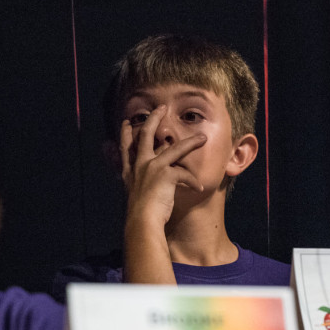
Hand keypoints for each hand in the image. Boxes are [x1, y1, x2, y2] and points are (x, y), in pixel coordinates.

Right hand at [120, 105, 205, 228]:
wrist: (142, 223)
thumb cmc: (141, 215)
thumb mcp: (137, 196)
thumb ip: (144, 183)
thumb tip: (156, 176)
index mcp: (130, 172)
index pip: (126, 148)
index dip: (126, 134)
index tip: (126, 122)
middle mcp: (139, 165)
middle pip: (146, 134)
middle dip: (153, 118)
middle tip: (161, 107)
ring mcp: (151, 167)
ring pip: (174, 148)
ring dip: (191, 143)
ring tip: (203, 138)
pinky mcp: (165, 174)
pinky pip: (184, 174)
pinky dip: (192, 182)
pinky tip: (199, 188)